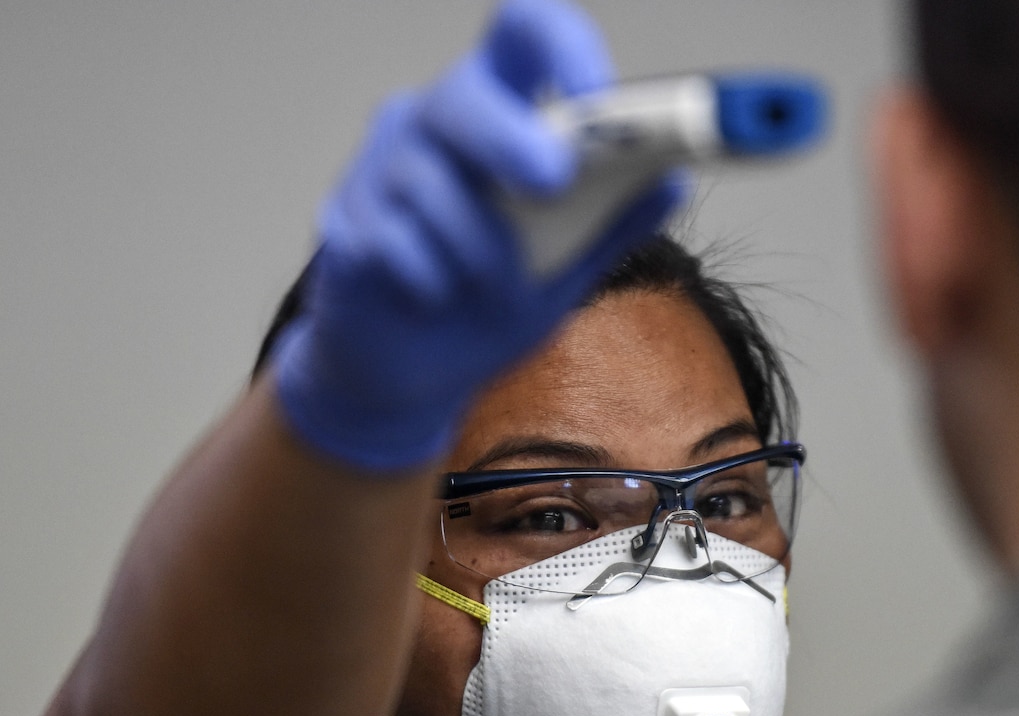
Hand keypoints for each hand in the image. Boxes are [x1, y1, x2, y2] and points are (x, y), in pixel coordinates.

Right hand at [273, 0, 685, 471]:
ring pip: (431, 184)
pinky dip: (433, 282)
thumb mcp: (567, 271)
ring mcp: (379, 169)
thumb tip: (673, 181)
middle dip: (510, 137)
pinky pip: (395, 243)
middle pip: (464, 95)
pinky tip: (434, 297)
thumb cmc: (484, 306)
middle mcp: (434, 123)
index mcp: (499, 112)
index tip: (597, 95)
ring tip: (490, 288)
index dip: (560, 47)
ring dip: (481, 251)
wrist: (413, 378)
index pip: (523, 35)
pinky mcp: (345, 224)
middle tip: (552, 181)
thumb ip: (612, 224)